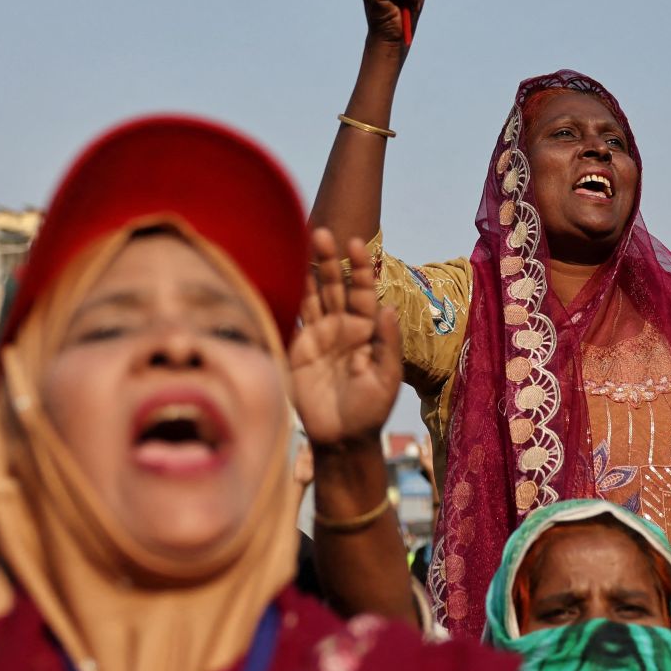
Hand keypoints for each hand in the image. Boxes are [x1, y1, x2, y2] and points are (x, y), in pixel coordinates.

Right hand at [290, 228, 402, 446]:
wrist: (340, 439)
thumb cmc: (369, 411)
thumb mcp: (387, 379)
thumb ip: (388, 343)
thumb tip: (388, 306)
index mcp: (367, 330)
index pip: (364, 290)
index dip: (360, 267)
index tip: (356, 244)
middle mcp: (342, 326)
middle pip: (335, 285)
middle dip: (329, 259)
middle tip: (322, 232)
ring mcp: (318, 335)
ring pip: (312, 295)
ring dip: (307, 270)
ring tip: (301, 241)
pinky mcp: (297, 348)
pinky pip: (292, 317)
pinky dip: (288, 295)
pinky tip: (282, 273)